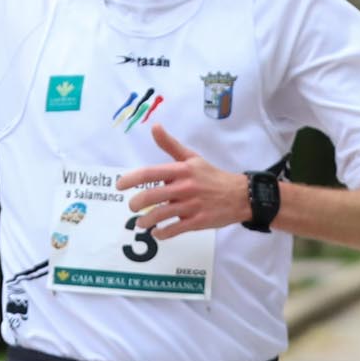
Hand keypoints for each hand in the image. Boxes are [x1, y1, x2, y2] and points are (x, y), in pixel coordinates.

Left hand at [117, 125, 249, 240]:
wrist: (240, 195)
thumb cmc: (211, 176)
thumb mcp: (192, 157)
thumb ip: (170, 145)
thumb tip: (154, 127)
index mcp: (181, 170)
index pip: (150, 173)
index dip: (131, 179)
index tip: (119, 186)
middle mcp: (185, 187)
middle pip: (151, 197)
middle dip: (136, 204)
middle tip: (133, 207)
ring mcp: (191, 206)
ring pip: (160, 216)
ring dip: (146, 222)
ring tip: (142, 223)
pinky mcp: (198, 222)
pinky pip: (174, 230)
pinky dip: (162, 233)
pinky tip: (158, 233)